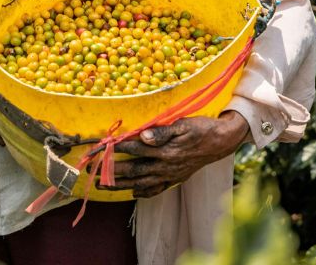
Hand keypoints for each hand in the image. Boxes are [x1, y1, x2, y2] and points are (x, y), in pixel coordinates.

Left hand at [109, 111, 248, 198]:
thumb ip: (163, 131)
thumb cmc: (201, 128)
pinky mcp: (176, 178)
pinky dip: (144, 192)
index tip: (101, 148)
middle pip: (134, 170)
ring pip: (141, 182)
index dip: (117, 148)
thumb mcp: (183, 124)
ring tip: (103, 185)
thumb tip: (144, 136)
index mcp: (166, 150)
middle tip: (93, 173)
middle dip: (112, 172)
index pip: (135, 149)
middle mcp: (166, 165)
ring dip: (121, 185)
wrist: (222, 141)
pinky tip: (134, 192)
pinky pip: (157, 188)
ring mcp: (171, 174)